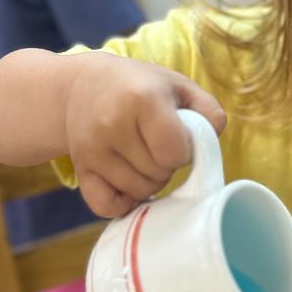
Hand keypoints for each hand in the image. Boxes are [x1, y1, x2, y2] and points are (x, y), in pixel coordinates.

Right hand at [63, 54, 225, 218]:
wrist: (81, 86)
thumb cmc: (138, 87)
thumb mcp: (178, 85)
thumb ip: (208, 110)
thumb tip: (211, 140)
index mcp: (142, 100)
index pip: (175, 153)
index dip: (184, 151)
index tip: (177, 137)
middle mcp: (113, 125)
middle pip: (159, 174)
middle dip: (166, 165)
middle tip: (156, 144)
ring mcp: (92, 150)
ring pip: (138, 192)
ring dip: (148, 182)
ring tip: (142, 156)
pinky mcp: (81, 170)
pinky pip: (107, 206)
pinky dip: (122, 203)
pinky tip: (126, 182)